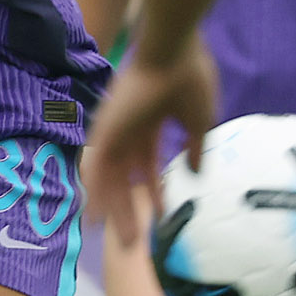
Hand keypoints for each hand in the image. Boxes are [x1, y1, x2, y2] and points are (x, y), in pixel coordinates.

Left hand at [83, 34, 217, 243]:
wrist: (173, 54)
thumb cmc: (190, 81)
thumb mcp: (199, 121)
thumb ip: (194, 148)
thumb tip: (194, 173)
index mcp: (151, 122)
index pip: (148, 163)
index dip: (155, 189)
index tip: (162, 215)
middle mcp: (128, 128)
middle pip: (127, 177)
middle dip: (132, 208)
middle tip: (136, 240)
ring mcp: (114, 131)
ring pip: (111, 179)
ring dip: (116, 210)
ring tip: (125, 241)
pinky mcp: (104, 132)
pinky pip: (97, 170)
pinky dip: (96, 194)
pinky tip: (98, 219)